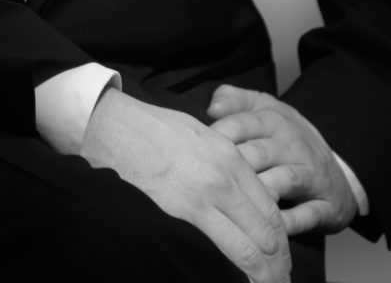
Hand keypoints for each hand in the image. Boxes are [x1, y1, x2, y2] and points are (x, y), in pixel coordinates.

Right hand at [80, 88, 290, 281]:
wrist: (111, 124)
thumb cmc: (151, 129)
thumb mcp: (200, 135)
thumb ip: (224, 163)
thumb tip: (239, 193)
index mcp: (230, 158)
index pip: (270, 210)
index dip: (279, 242)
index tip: (279, 259)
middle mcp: (223, 180)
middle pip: (266, 234)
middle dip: (277, 265)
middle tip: (279, 282)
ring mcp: (202, 199)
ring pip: (248, 250)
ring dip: (262, 275)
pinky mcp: (178, 214)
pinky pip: (217, 252)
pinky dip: (232, 272)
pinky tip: (236, 281)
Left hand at [208, 86, 357, 235]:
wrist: (339, 169)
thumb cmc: (288, 140)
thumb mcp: (265, 110)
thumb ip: (236, 101)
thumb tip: (212, 105)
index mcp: (276, 120)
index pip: (244, 123)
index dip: (220, 135)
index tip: (198, 148)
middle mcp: (294, 145)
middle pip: (260, 153)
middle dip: (234, 166)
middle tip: (208, 180)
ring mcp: (313, 174)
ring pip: (284, 180)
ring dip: (261, 192)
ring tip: (235, 204)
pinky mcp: (326, 205)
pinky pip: (307, 214)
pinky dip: (289, 222)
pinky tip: (268, 228)